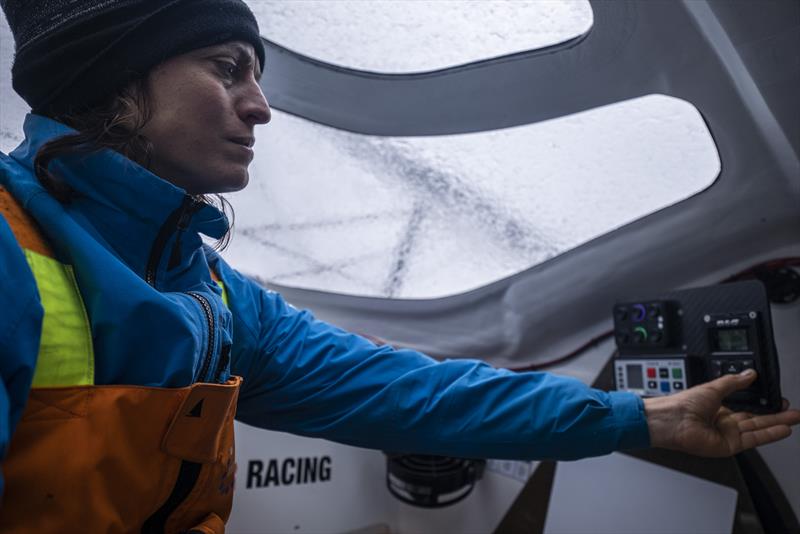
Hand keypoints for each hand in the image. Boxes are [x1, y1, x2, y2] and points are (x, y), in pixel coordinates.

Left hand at [643, 369, 799, 456]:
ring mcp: (726, 434)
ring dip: (777, 423)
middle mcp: (723, 422)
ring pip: (758, 428)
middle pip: (755, 418)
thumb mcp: (713, 387)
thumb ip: (733, 382)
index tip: (776, 398)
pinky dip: (770, 434)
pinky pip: (753, 439)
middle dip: (775, 414)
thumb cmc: (683, 404)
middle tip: (792, 409)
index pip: (745, 407)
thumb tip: (748, 373)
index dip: (761, 403)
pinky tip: (784, 429)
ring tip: (794, 417)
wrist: (671, 420)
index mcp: (717, 407)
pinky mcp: (729, 445)